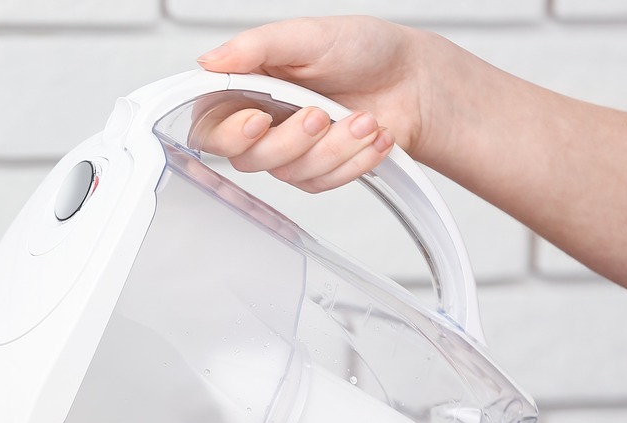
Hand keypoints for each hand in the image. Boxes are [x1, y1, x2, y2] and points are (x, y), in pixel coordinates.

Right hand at [195, 16, 432, 191]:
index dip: (229, 132)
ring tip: (365, 119)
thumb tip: (210, 60)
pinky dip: (354, 160)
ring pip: (289, 172)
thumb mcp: (309, 35)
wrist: (416, 79)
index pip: (212, 124)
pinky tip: (373, 135)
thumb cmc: (365, 49)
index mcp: (249, 86)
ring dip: (333, 148)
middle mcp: (264, 122)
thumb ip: (256, 47)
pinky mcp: (318, 171)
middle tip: (319, 114)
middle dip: (289, 141)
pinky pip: (321, 183)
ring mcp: (290, 150)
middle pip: (247, 158)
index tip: (259, 120)